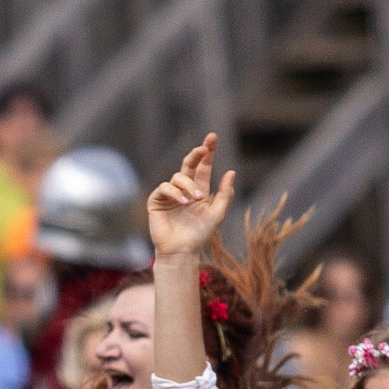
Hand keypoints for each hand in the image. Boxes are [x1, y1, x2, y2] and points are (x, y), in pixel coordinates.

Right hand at [147, 134, 235, 260]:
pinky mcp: (156, 201)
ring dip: (188, 185)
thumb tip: (231, 171)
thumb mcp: (217, 213)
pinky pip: (165, 188)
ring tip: (195, 199)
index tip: (212, 138)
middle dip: (196, 154)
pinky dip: (175, 192)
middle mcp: (184, 190)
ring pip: (178, 177)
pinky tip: (183, 202)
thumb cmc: (199, 235)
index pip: (203, 167)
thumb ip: (224, 194)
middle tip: (203, 148)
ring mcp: (170, 195)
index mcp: (199, 190)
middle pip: (189, 164)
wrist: (181, 251)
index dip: (208, 153)